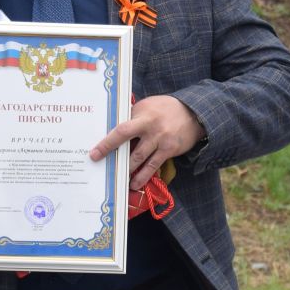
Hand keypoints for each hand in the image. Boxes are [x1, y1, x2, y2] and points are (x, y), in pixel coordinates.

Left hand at [89, 94, 204, 190]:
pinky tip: (135, 184)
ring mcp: (160, 138)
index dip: (107, 141)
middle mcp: (149, 125)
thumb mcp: (148, 106)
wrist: (194, 112)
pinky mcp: (169, 149)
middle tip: (101, 165)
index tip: (94, 153)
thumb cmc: (166, 108)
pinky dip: (143, 176)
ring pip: (138, 157)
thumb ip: (133, 116)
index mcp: (142, 113)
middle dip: (111, 153)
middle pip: (126, 140)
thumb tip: (113, 129)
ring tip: (118, 179)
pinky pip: (153, 166)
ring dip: (127, 169)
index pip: (120, 127)